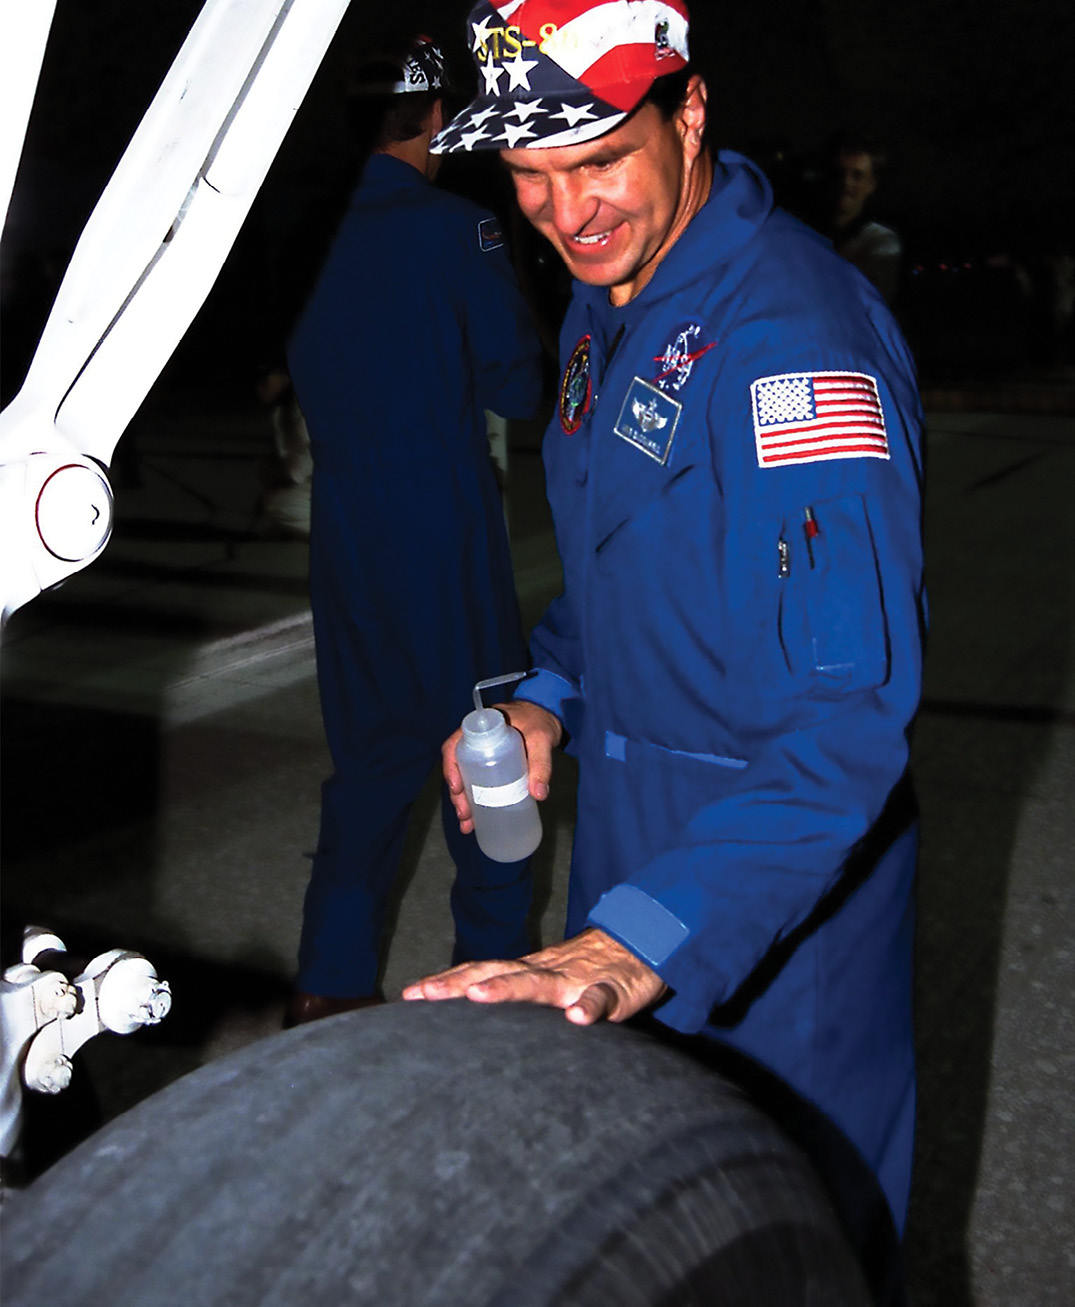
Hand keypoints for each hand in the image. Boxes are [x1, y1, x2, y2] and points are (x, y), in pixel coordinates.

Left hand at [401, 929, 666, 1025]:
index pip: (480, 972)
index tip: (410, 994)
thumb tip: (472, 1014)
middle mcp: (546, 972)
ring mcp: (577, 980)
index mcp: (528, 971)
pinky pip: (601, 999)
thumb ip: (517, 993)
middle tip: (425, 994)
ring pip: (540, 982)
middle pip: (496, 973)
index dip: (446, 982)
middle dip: (458, 983)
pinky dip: (590, 1007)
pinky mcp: (614, 990)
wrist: (643, 945)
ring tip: (478, 997)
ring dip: (509, 988)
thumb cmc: (587, 972)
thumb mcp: (549, 982)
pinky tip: (578, 1018)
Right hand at [443, 699, 561, 833]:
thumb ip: (541, 764)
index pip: (454, 745)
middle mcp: (475, 742)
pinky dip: (475, 801)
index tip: (457, 788)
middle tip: (465, 815)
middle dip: (457, 795)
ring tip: (468, 824)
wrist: (547, 715)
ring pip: (465, 779)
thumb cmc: (540, 721)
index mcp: (480, 728)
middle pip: (457, 768)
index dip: (450, 767)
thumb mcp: (542, 739)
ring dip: (463, 803)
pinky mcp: (491, 766)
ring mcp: (482, 755)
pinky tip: (476, 820)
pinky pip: (477, 783)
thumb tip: (539, 794)